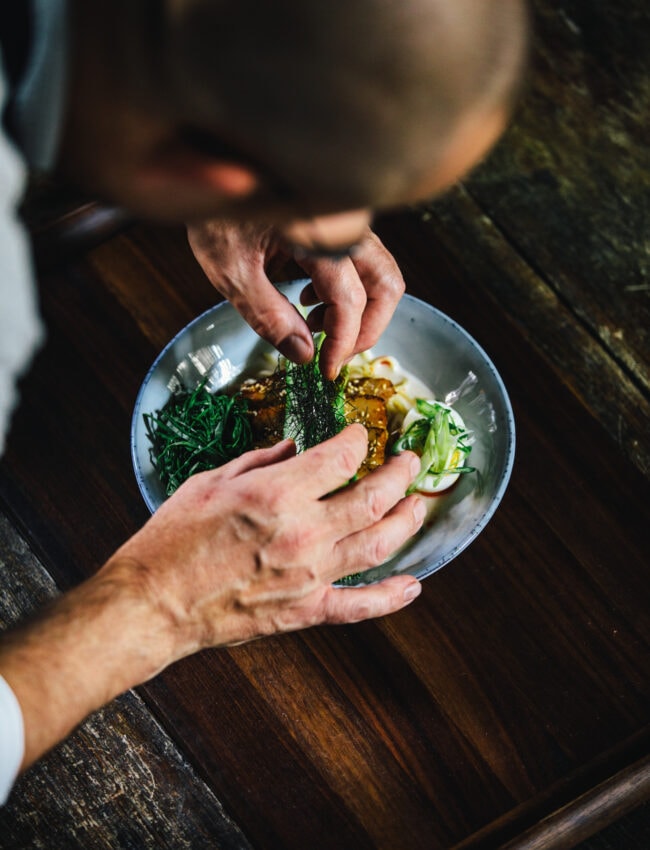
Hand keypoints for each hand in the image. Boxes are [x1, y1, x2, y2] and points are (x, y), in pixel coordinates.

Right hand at [115, 424, 423, 657]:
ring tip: (419, 505)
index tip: (359, 436)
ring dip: (407, 521)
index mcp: (278, 493)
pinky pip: (360, 606)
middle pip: (374, 498)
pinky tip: (412, 586)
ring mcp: (310, 575)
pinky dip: (390, 598)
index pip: (342, 458)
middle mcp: (304, 532)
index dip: (358, 441)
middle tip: (410, 462)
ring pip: (379, 544)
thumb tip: (292, 449)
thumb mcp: (212, 481)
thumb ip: (260, 461)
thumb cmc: (173, 539)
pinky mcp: (306, 610)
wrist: (154, 602)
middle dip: (400, 474)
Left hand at [187, 220, 404, 378]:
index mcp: (318, 234)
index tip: (325, 371)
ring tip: (314, 328)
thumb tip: (304, 354)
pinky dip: (346, 292)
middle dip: (367, 328)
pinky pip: (362, 264)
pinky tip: (307, 301)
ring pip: (379, 274)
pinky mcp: (337, 225)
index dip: (343, 343)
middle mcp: (342, 224)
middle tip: (335, 355)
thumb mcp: (230, 268)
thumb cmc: (216, 209)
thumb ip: (267, 314)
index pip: (350, 300)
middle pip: (386, 284)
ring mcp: (344, 223)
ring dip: (357, 312)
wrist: (211, 168)